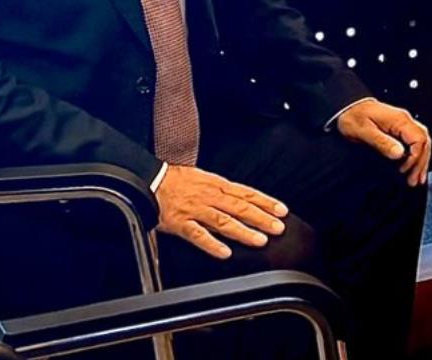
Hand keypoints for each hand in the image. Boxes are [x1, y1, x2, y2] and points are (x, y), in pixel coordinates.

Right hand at [155, 165, 287, 259]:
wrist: (149, 181)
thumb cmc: (175, 180)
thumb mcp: (204, 178)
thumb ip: (222, 190)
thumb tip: (241, 199)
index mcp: (216, 185)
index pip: (247, 193)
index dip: (266, 202)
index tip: (281, 210)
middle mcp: (209, 197)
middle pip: (240, 208)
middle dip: (261, 218)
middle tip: (278, 227)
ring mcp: (195, 210)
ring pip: (223, 221)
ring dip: (243, 231)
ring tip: (259, 240)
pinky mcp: (180, 223)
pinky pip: (198, 235)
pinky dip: (212, 244)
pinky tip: (225, 252)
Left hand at [338, 98, 431, 185]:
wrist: (348, 107)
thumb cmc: (353, 117)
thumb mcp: (363, 131)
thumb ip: (382, 142)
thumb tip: (399, 154)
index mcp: (399, 120)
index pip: (418, 139)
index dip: (414, 157)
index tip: (403, 169)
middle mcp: (405, 120)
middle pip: (424, 142)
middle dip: (420, 163)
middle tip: (414, 181)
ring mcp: (404, 124)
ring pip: (423, 142)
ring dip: (421, 161)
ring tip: (417, 179)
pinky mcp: (400, 128)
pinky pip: (415, 142)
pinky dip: (417, 156)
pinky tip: (414, 167)